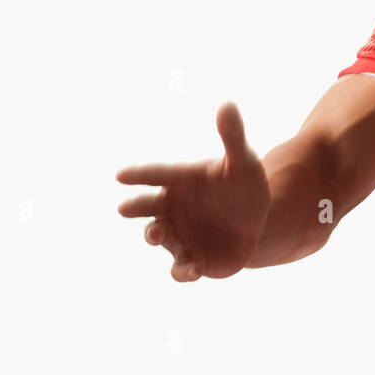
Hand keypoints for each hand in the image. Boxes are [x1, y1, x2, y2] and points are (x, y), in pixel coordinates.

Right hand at [116, 103, 269, 281]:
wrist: (255, 223)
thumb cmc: (243, 185)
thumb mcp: (242, 162)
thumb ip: (233, 136)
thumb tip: (227, 103)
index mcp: (180, 181)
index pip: (156, 174)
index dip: (139, 174)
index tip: (119, 175)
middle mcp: (171, 208)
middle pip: (147, 207)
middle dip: (136, 207)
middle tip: (125, 208)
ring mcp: (178, 235)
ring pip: (159, 237)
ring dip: (156, 236)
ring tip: (158, 233)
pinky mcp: (192, 260)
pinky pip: (181, 268)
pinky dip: (183, 271)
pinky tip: (192, 270)